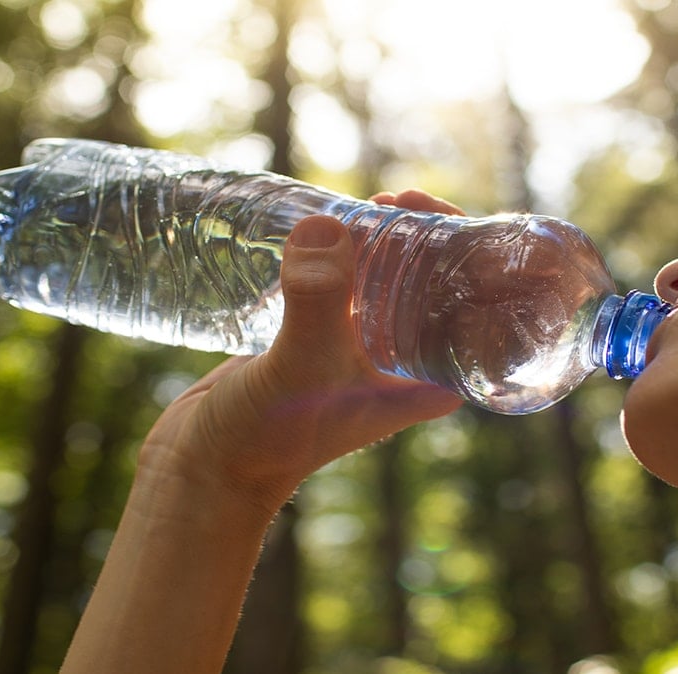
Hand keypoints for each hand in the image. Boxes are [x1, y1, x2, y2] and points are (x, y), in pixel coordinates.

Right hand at [140, 202, 462, 518]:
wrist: (204, 469)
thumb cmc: (262, 440)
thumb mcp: (298, 367)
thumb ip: (316, 303)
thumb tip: (326, 226)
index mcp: (427, 383)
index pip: (474, 310)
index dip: (467, 255)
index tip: (428, 212)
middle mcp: (402, 367)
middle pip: (436, 289)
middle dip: (423, 238)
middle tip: (392, 200)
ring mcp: (361, 353)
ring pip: (389, 284)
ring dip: (382, 244)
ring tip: (363, 207)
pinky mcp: (321, 341)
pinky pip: (347, 288)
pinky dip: (342, 258)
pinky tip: (326, 229)